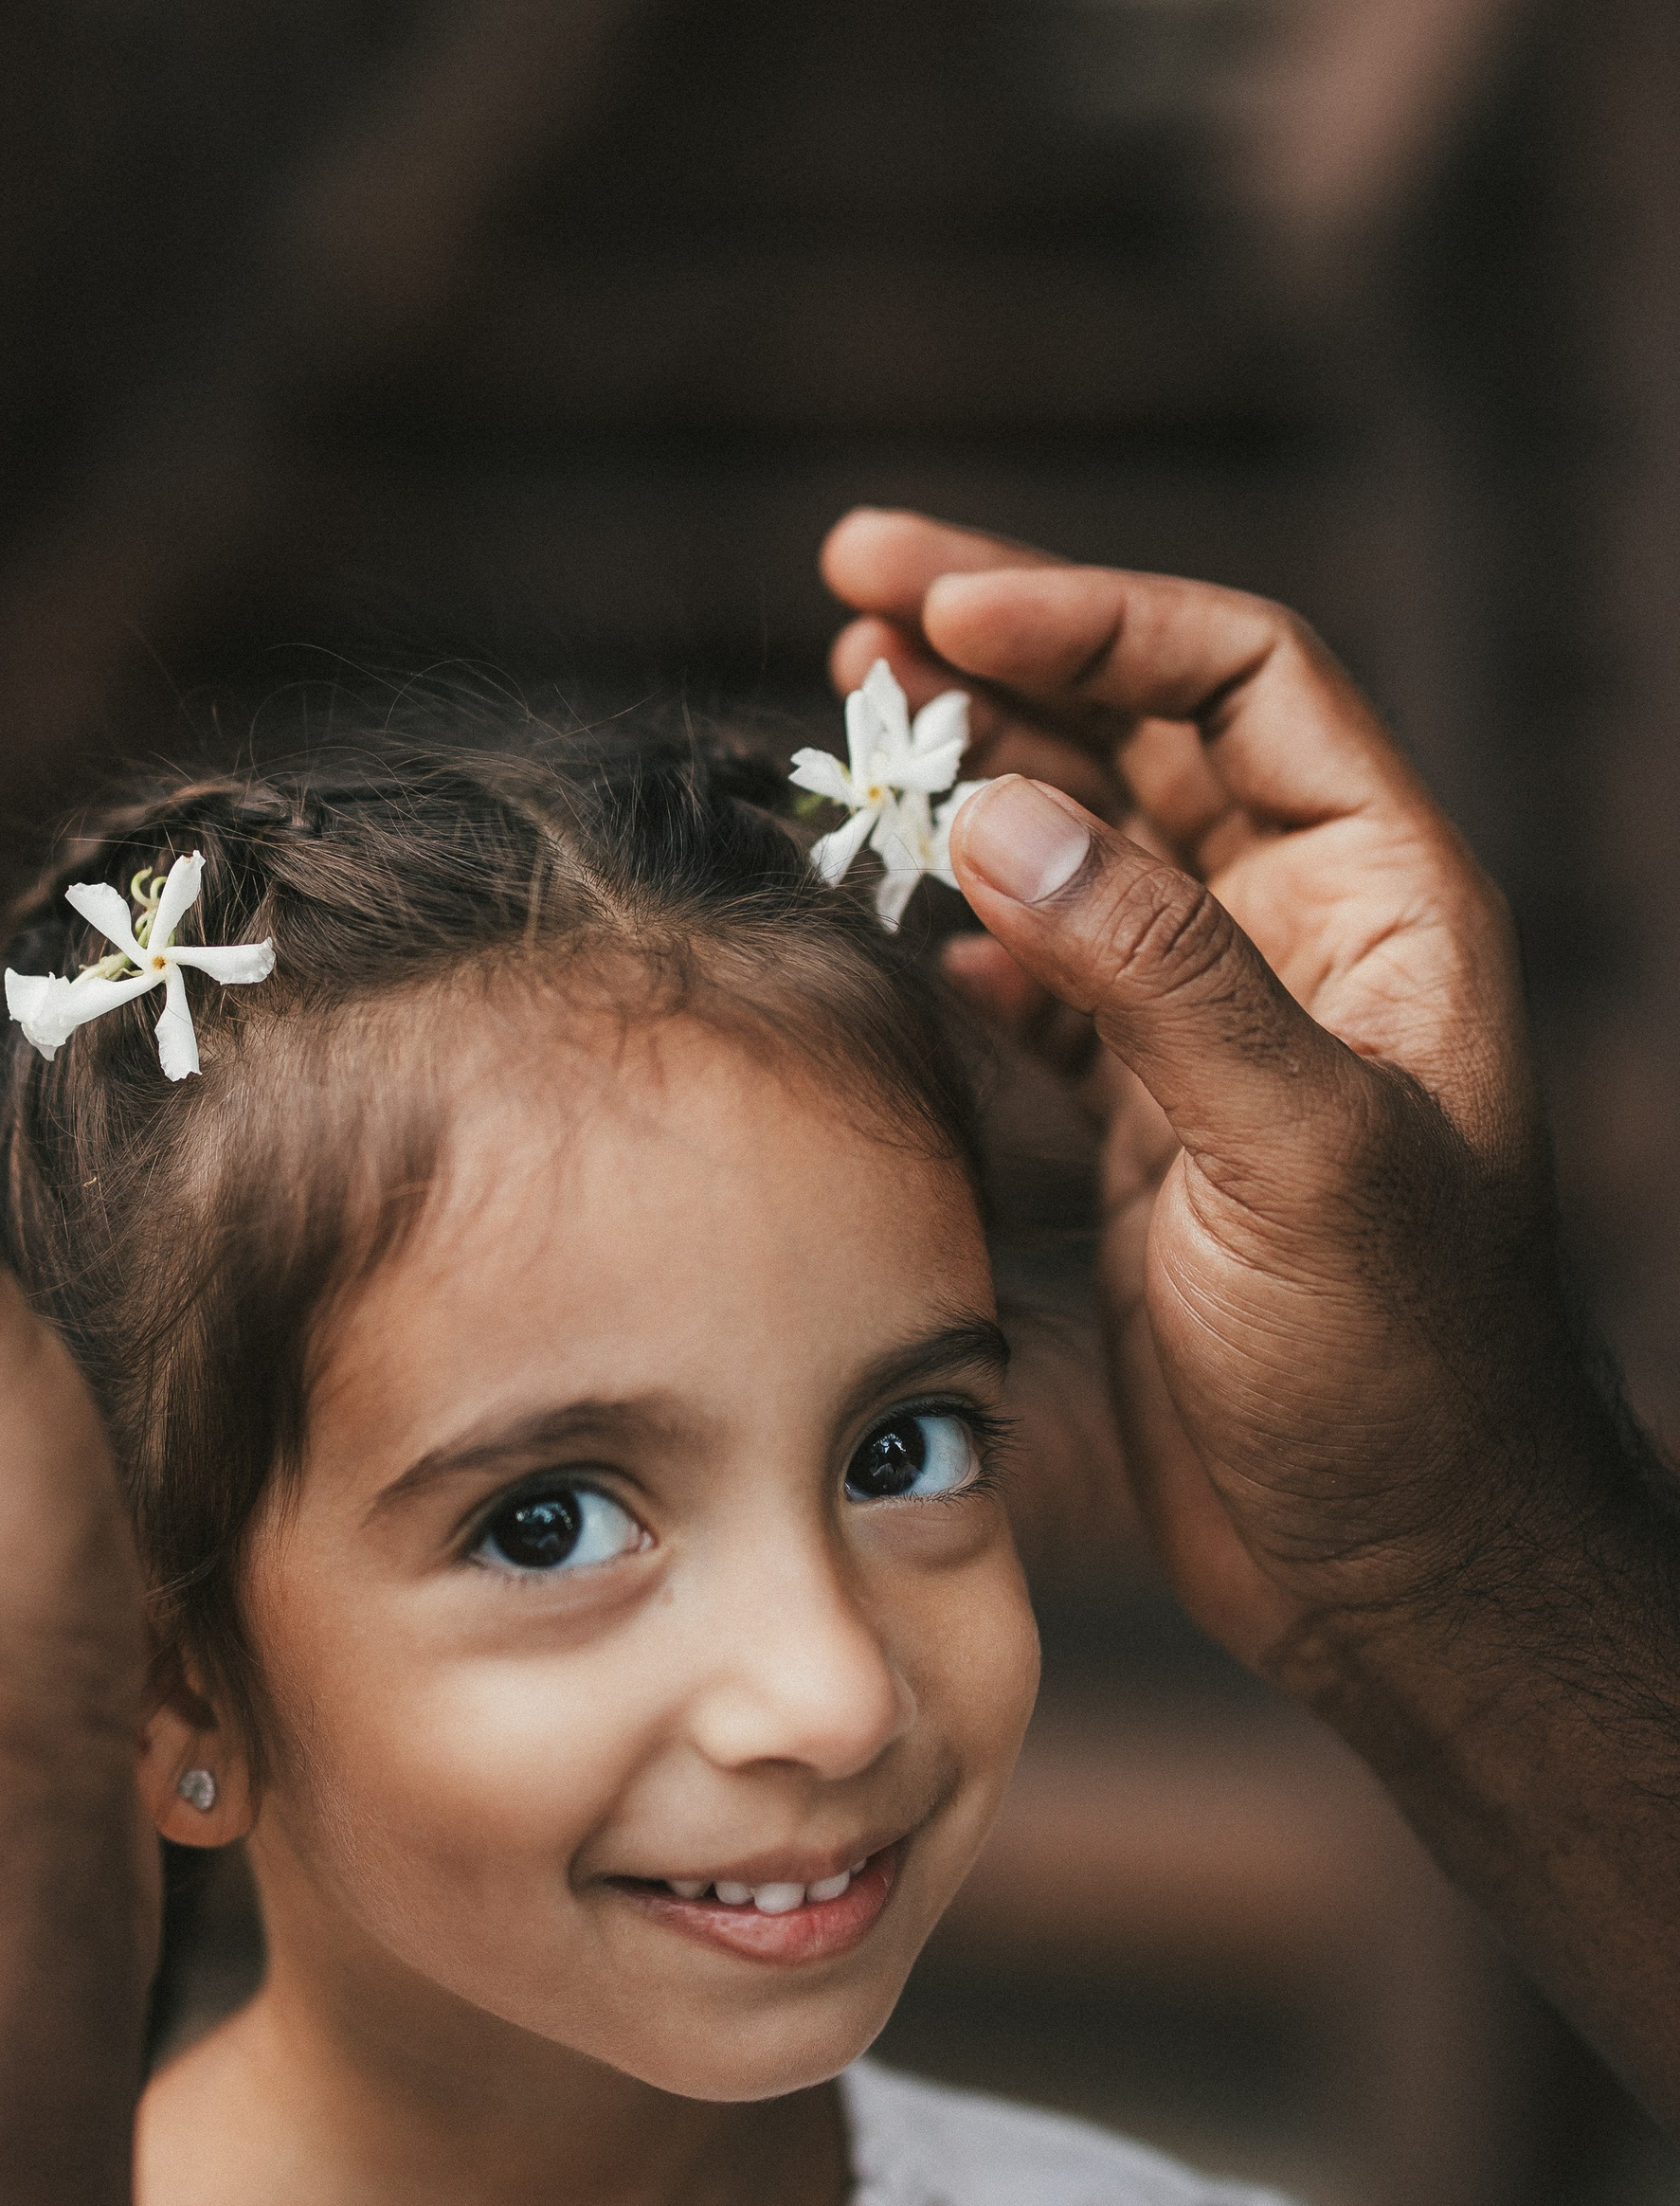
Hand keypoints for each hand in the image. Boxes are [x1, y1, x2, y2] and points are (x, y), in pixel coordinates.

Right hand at [818, 508, 1614, 1687]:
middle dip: (997, 664)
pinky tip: (898, 911)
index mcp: (1380, 903)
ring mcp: (1208, 1037)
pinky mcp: (1138, 1135)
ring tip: (845, 721)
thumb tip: (992, 816)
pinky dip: (960, 937)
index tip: (940, 606)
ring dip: (964, 785)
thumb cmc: (1404, 1369)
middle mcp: (1296, 944)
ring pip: (1072, 857)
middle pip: (1137, 739)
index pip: (1238, 678)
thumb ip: (1150, 975)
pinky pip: (1037, 989)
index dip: (1092, 619)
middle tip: (847, 597)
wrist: (1399, 1564)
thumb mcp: (1296, 1151)